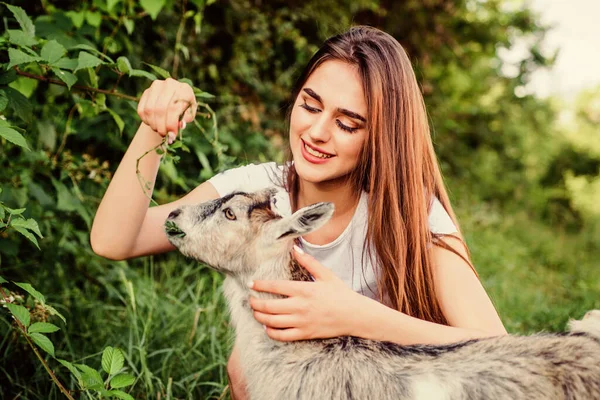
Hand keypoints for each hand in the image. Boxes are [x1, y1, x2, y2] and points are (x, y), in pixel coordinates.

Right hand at [137, 78, 196, 141]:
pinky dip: (146, 120)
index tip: (171, 136)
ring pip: (149, 110)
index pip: (173, 108)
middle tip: (164, 135)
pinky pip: (142, 110)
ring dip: (153, 124)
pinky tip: (152, 124)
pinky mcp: (146, 91)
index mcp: (184, 89)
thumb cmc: (184, 109)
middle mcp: (170, 84)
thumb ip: (185, 119)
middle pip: (160, 109)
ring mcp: (156, 86)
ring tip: (159, 130)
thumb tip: (180, 125)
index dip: (171, 124)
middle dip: (161, 126)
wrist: (174, 100)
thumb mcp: (189, 114)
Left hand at [248, 246, 371, 340]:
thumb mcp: (326, 274)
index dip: (260, 285)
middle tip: (250, 300)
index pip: (275, 286)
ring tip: (255, 312)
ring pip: (272, 322)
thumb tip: (295, 248)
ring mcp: (302, 321)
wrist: (354, 315)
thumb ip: (308, 261)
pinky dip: (271, 333)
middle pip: (269, 307)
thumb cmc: (341, 293)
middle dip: (255, 303)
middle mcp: (300, 306)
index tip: (251, 284)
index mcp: (304, 289)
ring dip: (260, 317)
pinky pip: (283, 336)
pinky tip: (267, 328)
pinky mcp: (305, 333)